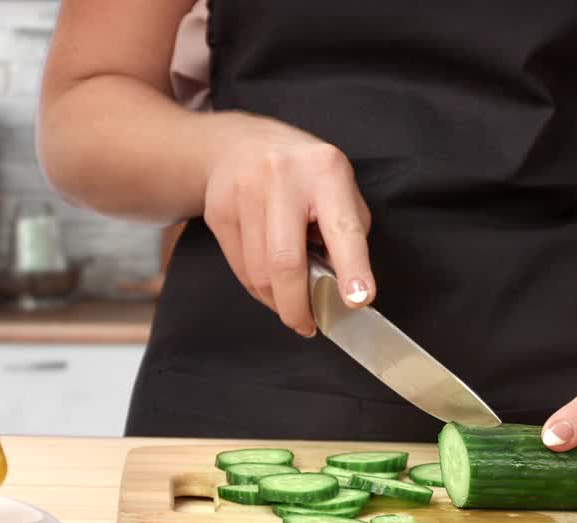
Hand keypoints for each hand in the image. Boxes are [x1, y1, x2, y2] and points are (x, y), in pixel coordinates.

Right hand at [202, 112, 375, 336]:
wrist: (240, 143)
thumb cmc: (303, 172)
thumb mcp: (339, 186)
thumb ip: (347, 232)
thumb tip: (342, 285)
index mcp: (324, 171)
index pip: (342, 229)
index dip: (352, 269)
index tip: (358, 300)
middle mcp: (281, 177)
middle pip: (286, 262)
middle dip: (299, 306)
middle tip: (309, 325)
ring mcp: (243, 192)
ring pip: (259, 272)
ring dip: (277, 300)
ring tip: (291, 301)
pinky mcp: (218, 210)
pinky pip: (240, 268)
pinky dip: (258, 288)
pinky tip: (270, 284)